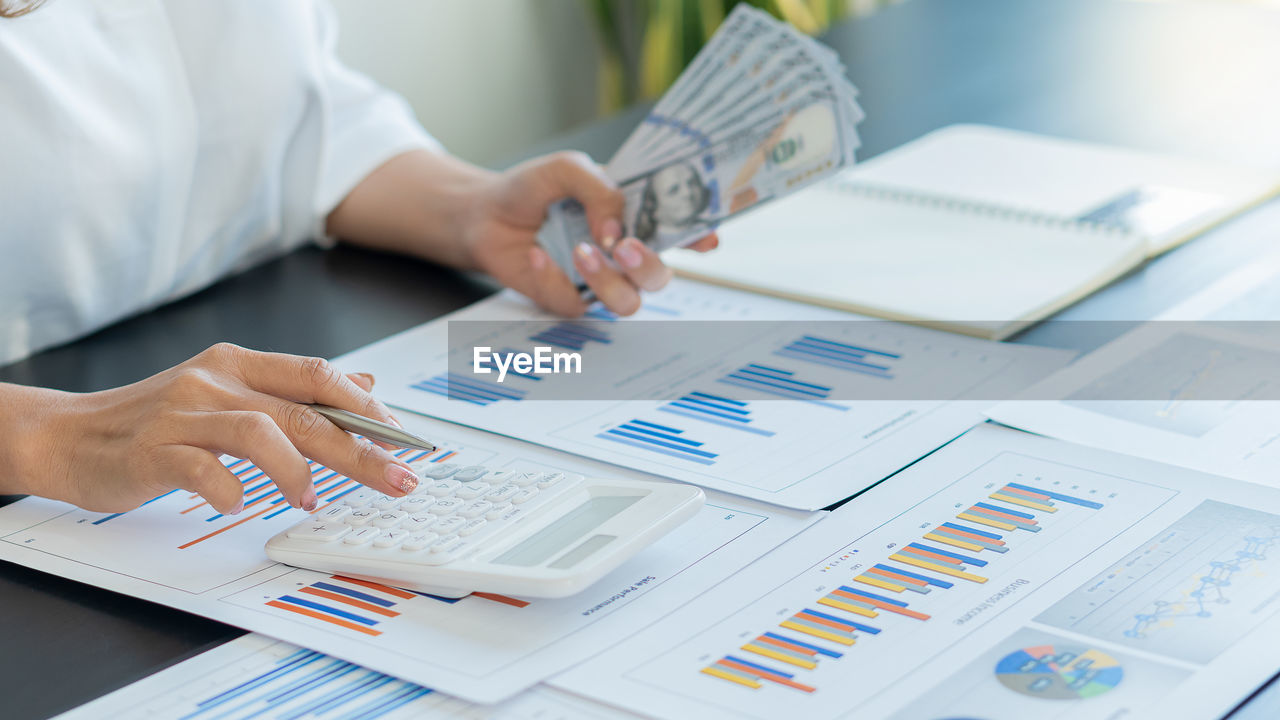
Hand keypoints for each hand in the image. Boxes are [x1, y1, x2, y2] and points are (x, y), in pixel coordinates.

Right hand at [11, 343, 419, 514]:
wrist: (70, 434)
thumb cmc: (158, 419)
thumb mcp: (231, 392)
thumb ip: (297, 390)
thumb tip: (367, 382)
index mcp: (241, 364)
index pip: (319, 377)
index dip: (369, 408)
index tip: (406, 441)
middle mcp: (216, 380)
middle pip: (304, 411)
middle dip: (360, 449)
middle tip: (397, 479)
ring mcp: (183, 414)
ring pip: (260, 432)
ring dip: (297, 471)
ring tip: (311, 500)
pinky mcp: (153, 450)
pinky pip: (202, 469)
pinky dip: (229, 488)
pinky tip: (240, 504)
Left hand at [462, 151, 717, 316]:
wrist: (483, 214)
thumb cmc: (531, 189)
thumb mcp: (567, 169)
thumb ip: (599, 189)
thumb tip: (615, 228)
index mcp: (634, 219)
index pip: (679, 232)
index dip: (699, 239)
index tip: (706, 240)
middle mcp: (622, 256)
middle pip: (660, 277)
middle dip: (647, 264)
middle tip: (622, 244)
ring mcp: (598, 282)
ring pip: (628, 302)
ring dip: (606, 279)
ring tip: (579, 251)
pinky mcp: (566, 301)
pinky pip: (575, 305)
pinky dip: (552, 278)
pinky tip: (534, 255)